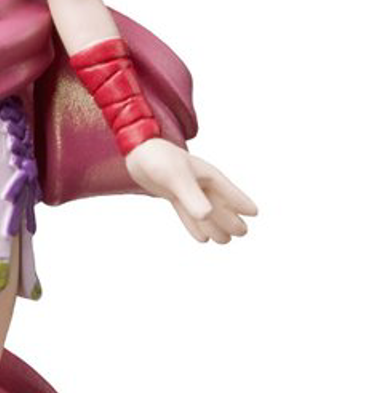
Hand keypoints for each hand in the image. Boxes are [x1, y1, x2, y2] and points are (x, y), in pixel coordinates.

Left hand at [124, 140, 257, 244]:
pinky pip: (189, 213)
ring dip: (215, 226)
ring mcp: (187, 188)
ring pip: (206, 211)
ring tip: (225, 241)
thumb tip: (207, 216)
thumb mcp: (177, 178)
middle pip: (221, 204)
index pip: (230, 192)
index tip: (255, 213)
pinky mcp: (173, 193)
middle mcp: (200, 182)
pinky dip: (196, 225)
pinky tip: (201, 238)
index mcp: (207, 175)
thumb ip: (192, 197)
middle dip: (231, 219)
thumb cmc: (159, 159)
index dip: (242, 203)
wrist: (137, 151)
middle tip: (242, 233)